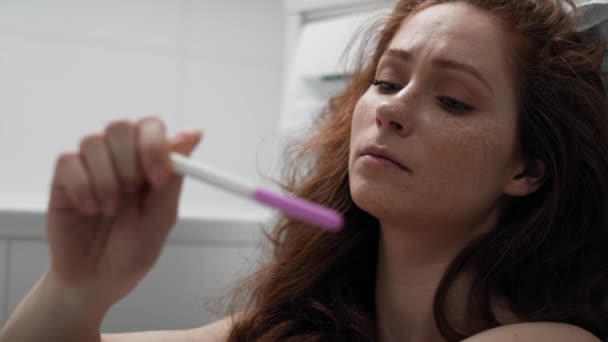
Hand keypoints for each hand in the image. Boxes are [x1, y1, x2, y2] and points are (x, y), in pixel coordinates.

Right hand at [46, 116, 201, 306]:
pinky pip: (69, 160)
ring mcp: (91, 165)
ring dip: (106, 179)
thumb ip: (174, 177)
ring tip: (110, 210)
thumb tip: (194, 134)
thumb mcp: (161, 219)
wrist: (95, 280)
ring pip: (94, 141)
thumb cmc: (132, 251)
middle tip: (131, 193)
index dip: (154, 145)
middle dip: (129, 161)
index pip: (151, 127)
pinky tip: (90, 209)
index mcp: (149, 163)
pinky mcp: (64, 177)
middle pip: (121, 126)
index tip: (157, 178)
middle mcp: (120, 158)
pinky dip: (83, 188)